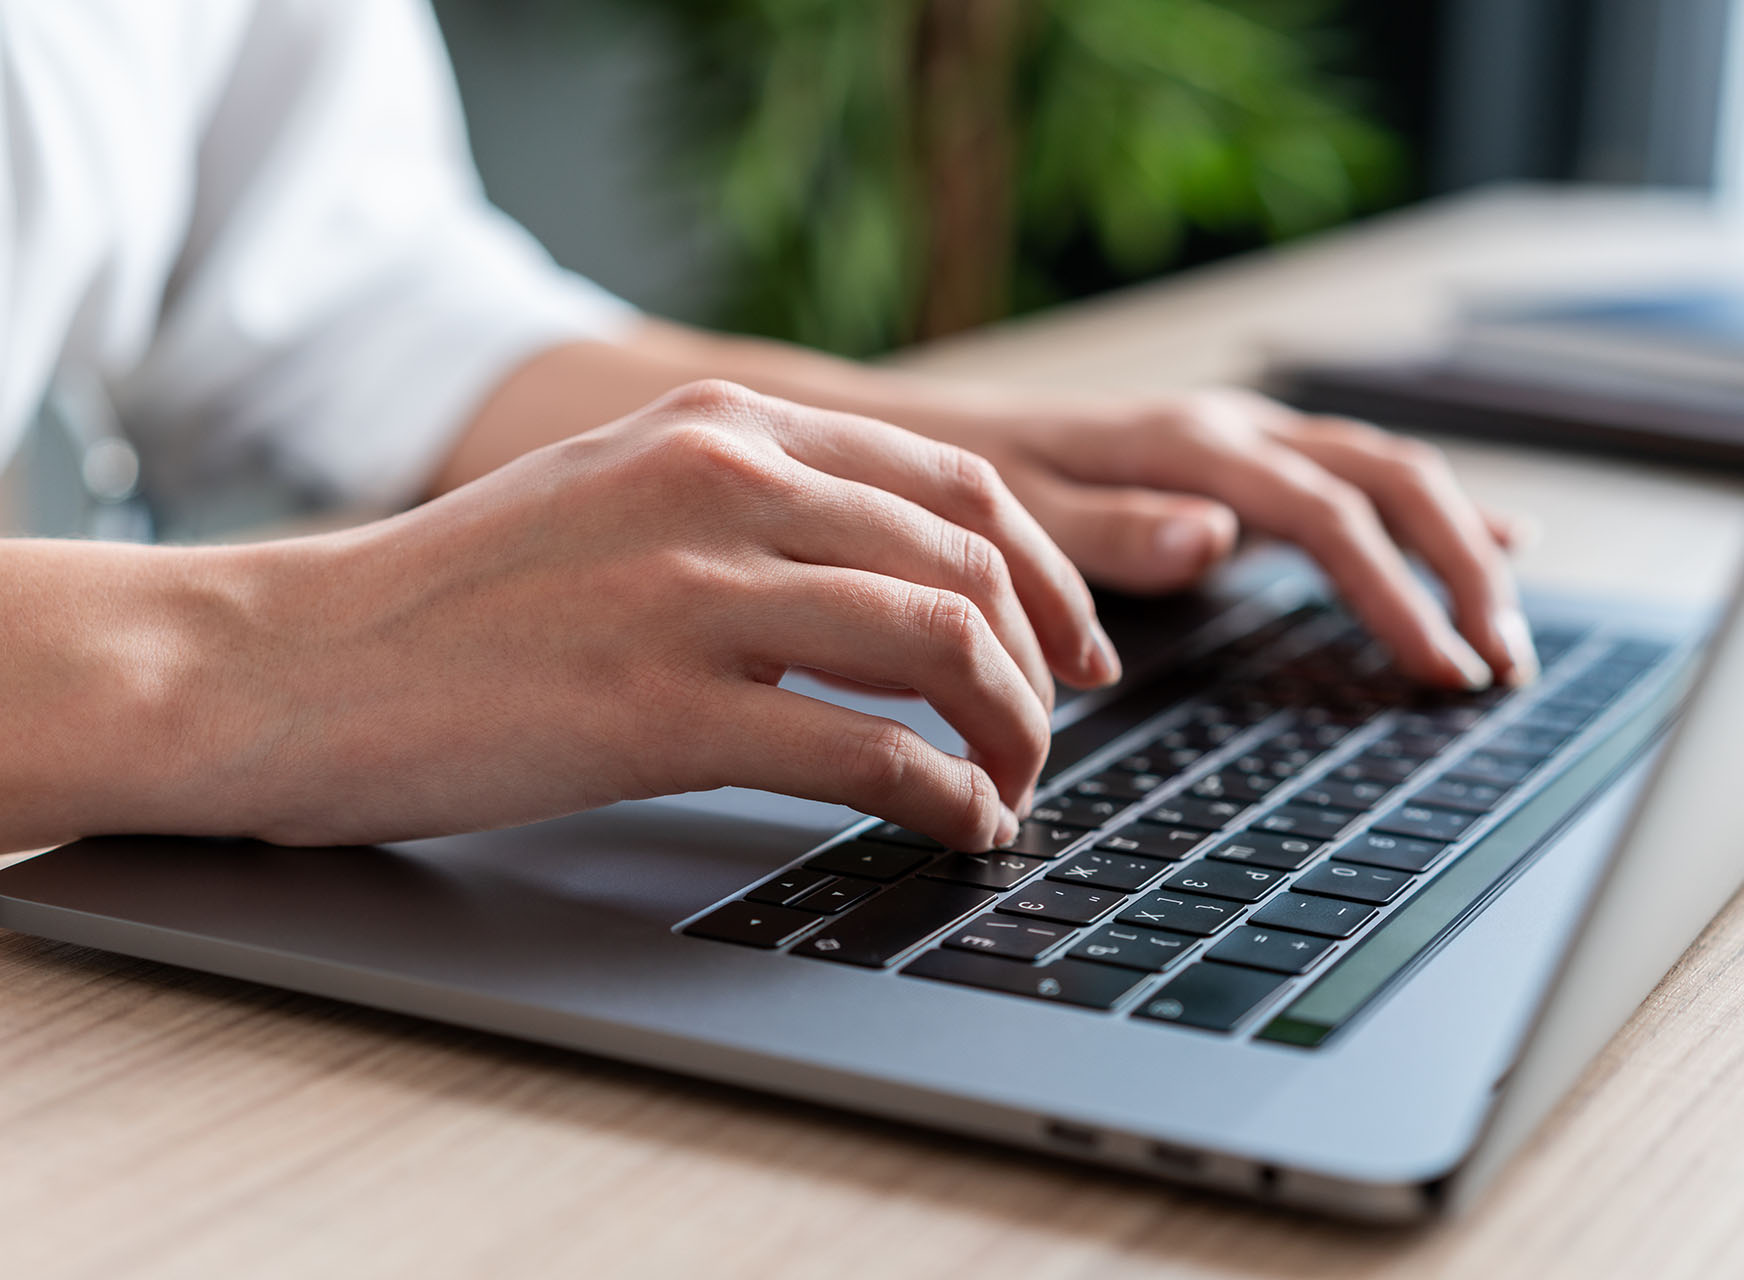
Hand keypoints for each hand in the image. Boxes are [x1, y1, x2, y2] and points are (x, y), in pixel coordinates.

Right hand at [239, 382, 1116, 851]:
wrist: (283, 659)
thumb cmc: (451, 598)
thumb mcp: (620, 495)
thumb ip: (754, 508)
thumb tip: (894, 583)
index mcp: (725, 424)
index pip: (959, 477)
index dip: (1047, 569)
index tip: (1075, 643)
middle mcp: (724, 479)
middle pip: (974, 558)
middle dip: (1047, 656)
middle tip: (1056, 727)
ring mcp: (693, 589)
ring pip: (944, 642)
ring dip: (1013, 729)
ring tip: (1015, 787)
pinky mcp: (659, 706)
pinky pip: (870, 750)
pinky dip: (946, 796)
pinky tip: (959, 826)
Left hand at [927, 387, 1535, 689]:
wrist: (926, 435)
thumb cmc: (965, 486)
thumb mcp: (1021, 515)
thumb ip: (1115, 531)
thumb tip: (1217, 537)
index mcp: (1191, 446)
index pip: (1330, 517)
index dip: (1397, 593)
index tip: (1441, 669)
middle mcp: (1235, 430)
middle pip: (1392, 480)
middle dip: (1462, 568)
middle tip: (1502, 663)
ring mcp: (1244, 442)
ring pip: (1389, 473)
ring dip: (1458, 545)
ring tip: (1505, 630)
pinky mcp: (1241, 464)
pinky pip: (1358, 481)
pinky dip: (1426, 516)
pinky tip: (1487, 541)